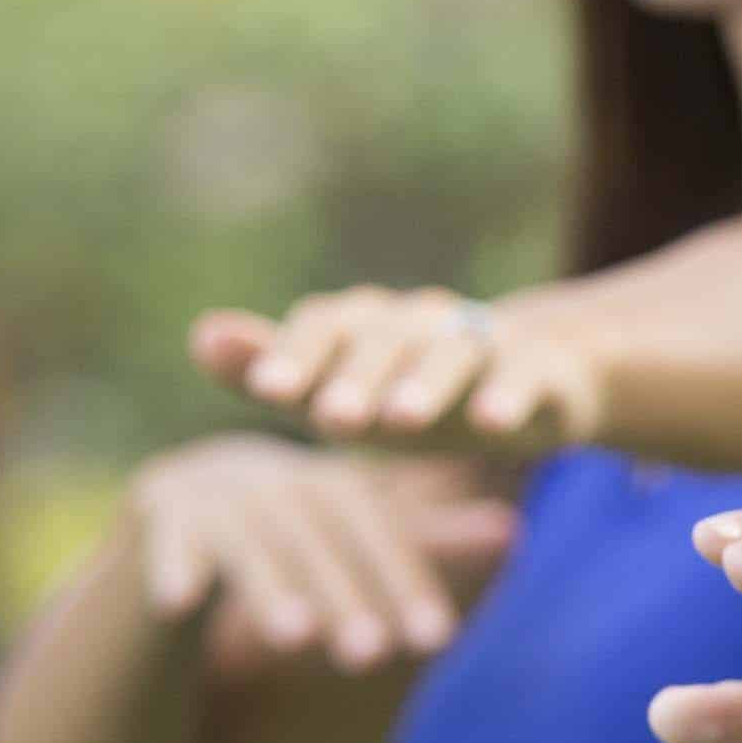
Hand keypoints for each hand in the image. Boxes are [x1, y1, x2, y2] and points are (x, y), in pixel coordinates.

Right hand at [125, 436, 512, 670]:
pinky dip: (176, 566)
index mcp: (322, 490)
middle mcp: (266, 469)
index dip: (407, 579)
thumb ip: (415, 577)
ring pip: (251, 529)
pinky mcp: (145, 504)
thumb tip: (517, 529)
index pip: (375, 525)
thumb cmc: (265, 689)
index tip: (437, 643)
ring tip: (299, 640)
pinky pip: (167, 535)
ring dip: (274, 583)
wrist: (136, 720)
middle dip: (353, 585)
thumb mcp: (350, 621)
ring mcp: (203, 480)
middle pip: (320, 518)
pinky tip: (182, 603)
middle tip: (378, 652)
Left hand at [191, 286, 604, 449]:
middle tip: (331, 419)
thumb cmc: (418, 393)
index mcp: (369, 325)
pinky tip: (491, 421)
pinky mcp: (541, 366)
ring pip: (452, 352)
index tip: (266, 389)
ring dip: (425, 382)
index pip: (323, 326)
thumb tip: (201, 334)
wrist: (540, 378)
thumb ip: (271, 370)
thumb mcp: (342, 392)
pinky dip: (507, 393)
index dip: (295, 353)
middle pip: (384, 338)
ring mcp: (484, 340)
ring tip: (402, 419)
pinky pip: (524, 373)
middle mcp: (423, 321)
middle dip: (356, 377)